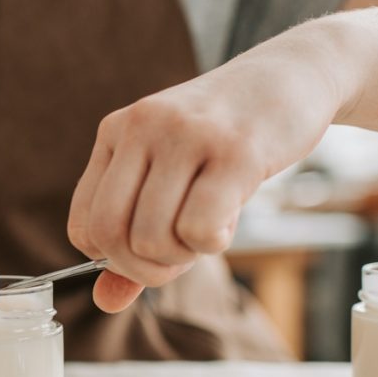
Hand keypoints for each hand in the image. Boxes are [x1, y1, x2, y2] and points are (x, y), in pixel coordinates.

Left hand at [68, 30, 343, 311]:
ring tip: (209, 228)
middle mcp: (141, 128)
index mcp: (115, 132)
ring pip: (153, 237)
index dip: (114, 260)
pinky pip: (200, 229)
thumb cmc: (226, 138)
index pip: (84, 226)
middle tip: (181, 256)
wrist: (294, 74)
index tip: (149, 254)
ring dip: (184, 255)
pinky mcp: (235, 151)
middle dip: (145, 268)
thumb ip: (135, 240)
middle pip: (111, 235)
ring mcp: (186, 136)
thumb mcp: (170, 176)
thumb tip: (104, 302)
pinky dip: (213, 244)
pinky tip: (230, 220)